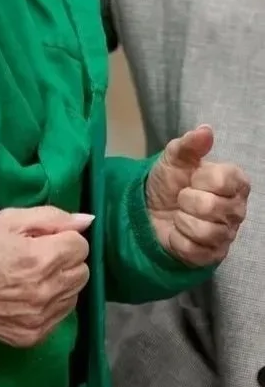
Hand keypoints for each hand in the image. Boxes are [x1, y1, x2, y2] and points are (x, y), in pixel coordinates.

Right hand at [0, 206, 92, 348]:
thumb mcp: (8, 220)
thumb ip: (51, 217)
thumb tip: (87, 221)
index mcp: (40, 258)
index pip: (80, 245)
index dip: (62, 238)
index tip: (43, 240)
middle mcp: (46, 291)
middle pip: (83, 270)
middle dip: (65, 260)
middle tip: (39, 257)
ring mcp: (41, 317)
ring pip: (75, 294)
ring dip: (61, 283)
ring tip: (34, 277)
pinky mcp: (35, 336)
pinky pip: (62, 315)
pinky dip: (52, 304)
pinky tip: (30, 296)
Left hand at [146, 125, 249, 266]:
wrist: (149, 210)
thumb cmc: (169, 182)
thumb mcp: (174, 158)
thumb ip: (190, 144)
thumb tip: (205, 130)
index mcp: (234, 183)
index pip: (224, 179)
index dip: (200, 178)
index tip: (192, 178)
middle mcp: (237, 210)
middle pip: (212, 207)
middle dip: (186, 200)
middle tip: (182, 198)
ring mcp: (226, 235)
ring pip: (205, 231)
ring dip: (182, 221)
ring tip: (180, 215)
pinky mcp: (212, 256)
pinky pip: (193, 250)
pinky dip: (177, 239)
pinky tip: (177, 232)